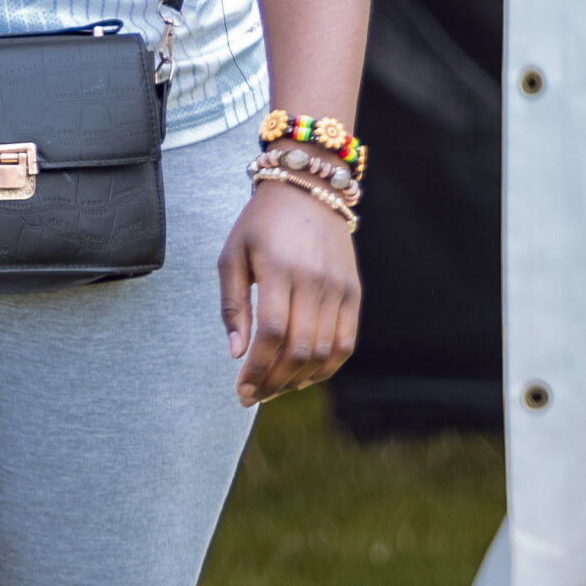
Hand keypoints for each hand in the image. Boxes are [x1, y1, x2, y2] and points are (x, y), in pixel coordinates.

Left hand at [216, 179, 359, 406]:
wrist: (309, 189)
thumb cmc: (262, 223)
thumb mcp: (232, 254)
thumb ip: (233, 304)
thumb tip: (236, 353)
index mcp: (279, 268)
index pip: (271, 332)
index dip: (257, 368)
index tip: (241, 389)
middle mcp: (313, 280)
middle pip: (299, 348)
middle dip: (274, 381)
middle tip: (254, 396)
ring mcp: (338, 288)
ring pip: (324, 351)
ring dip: (299, 379)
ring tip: (275, 388)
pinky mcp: (353, 293)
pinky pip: (346, 342)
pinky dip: (327, 367)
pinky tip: (305, 376)